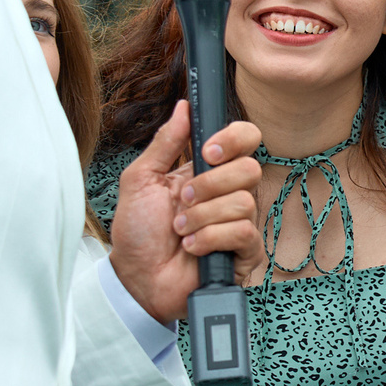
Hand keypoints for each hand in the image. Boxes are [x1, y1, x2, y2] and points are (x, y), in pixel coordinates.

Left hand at [110, 102, 265, 322]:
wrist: (135, 278)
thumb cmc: (137, 232)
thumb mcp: (140, 179)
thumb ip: (164, 143)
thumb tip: (183, 107)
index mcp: (209, 172)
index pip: (245, 141)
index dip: (233, 140)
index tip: (206, 152)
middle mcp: (229, 194)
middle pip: (250, 169)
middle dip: (209, 185)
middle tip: (183, 200)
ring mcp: (239, 224)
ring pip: (244, 203)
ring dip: (203, 216)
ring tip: (180, 229)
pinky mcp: (243, 253)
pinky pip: (243, 233)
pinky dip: (210, 238)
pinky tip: (192, 247)